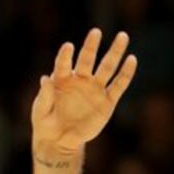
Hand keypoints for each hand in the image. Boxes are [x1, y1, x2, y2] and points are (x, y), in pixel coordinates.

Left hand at [31, 30, 137, 162]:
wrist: (60, 141)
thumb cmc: (46, 122)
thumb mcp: (41, 111)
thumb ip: (44, 96)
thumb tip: (45, 78)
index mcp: (61, 79)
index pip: (63, 63)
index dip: (65, 56)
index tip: (68, 47)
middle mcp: (80, 79)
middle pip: (87, 59)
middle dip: (91, 46)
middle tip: (96, 32)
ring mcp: (94, 89)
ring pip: (106, 67)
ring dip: (115, 52)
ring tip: (123, 36)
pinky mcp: (107, 102)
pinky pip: (118, 86)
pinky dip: (126, 74)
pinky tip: (132, 60)